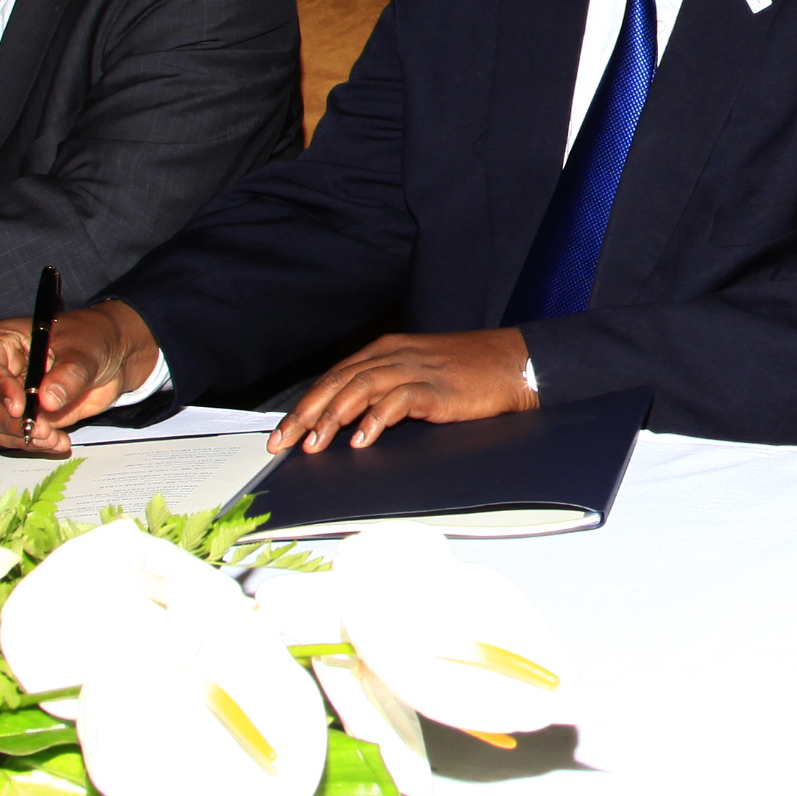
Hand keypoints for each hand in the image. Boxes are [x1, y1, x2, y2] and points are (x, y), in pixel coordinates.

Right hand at [0, 300, 158, 456]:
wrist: (112, 358)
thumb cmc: (92, 340)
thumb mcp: (84, 352)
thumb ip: (67, 376)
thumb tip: (47, 401)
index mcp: (2, 342)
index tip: (18, 407)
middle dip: (8, 423)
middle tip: (39, 431)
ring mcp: (7, 397)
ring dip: (21, 439)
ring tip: (53, 439)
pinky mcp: (23, 417)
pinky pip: (16, 437)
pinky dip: (34, 445)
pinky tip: (58, 443)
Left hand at [270, 328, 536, 453]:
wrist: (513, 363)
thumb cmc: (468, 374)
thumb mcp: (417, 375)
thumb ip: (383, 390)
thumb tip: (347, 421)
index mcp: (385, 351)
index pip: (333, 378)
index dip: (304, 405)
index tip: (282, 434)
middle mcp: (394, 356)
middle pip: (338, 382)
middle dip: (306, 414)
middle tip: (284, 443)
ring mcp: (415, 369)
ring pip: (360, 388)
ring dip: (334, 418)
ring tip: (316, 444)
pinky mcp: (437, 387)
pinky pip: (399, 400)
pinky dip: (376, 419)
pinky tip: (362, 439)